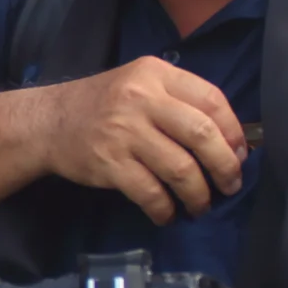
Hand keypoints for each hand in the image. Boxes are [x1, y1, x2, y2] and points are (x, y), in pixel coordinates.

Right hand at [35, 56, 246, 223]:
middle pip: (202, 135)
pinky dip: (165, 209)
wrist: (48, 121)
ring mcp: (124, 132)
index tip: (239, 154)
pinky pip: (151, 193)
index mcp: (156, 74)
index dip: (234, 131)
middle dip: (225, 167)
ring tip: (200, 205)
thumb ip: (179, 102)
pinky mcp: (109, 163)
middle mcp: (141, 98)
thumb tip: (229, 142)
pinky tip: (168, 214)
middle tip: (230, 185)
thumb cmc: (103, 104)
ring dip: (198, 195)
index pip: (212, 100)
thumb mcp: (141, 84)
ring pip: (181, 169)